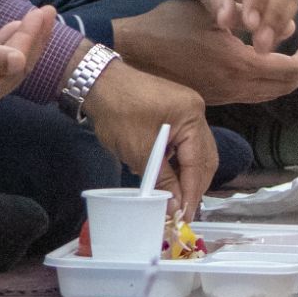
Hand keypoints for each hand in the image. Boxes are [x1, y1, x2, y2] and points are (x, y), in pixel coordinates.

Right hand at [0, 6, 56, 121]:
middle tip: (50, 12)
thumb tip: (21, 59)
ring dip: (20, 43)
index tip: (43, 12)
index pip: (15, 65)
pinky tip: (8, 34)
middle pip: (16, 69)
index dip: (32, 38)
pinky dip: (1, 49)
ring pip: (4, 68)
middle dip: (34, 40)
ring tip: (35, 20)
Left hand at [81, 57, 215, 221]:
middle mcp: (194, 110)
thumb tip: (175, 207)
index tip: (186, 215)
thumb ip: (162, 180)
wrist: (94, 81)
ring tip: (174, 196)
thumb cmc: (116, 111)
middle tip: (182, 209)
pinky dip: (176, 159)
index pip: (199, 162)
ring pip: (193, 150)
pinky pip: (182, 141)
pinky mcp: (172, 110)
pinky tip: (165, 173)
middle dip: (193, 184)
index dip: (192, 192)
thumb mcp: (140, 151)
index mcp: (192, 116)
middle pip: (203, 156)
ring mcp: (184, 108)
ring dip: (185, 173)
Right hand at [112, 0, 297, 105]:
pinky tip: (268, 66)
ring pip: (270, 94)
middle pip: (284, 87)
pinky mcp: (215, 98)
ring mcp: (224, 95)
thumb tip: (284, 27)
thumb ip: (245, 18)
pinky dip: (270, 83)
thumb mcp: (208, 12)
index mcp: (237, 63)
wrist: (133, 52)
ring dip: (289, 79)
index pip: (288, 68)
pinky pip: (254, 95)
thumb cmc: (167, 26)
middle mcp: (235, 86)